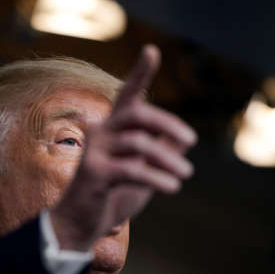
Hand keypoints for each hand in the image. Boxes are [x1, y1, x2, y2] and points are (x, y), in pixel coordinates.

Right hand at [50, 44, 196, 250]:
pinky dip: (157, 177)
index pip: (127, 95)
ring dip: (168, 159)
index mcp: (114, 128)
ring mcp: (94, 150)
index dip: (140, 72)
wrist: (83, 223)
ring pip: (139, 143)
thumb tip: (184, 138)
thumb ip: (161, 152)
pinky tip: (173, 187)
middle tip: (191, 140)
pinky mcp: (93, 171)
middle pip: (138, 113)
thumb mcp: (144, 171)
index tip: (151, 50)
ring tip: (186, 174)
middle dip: (167, 124)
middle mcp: (101, 131)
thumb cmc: (114, 193)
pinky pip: (133, 169)